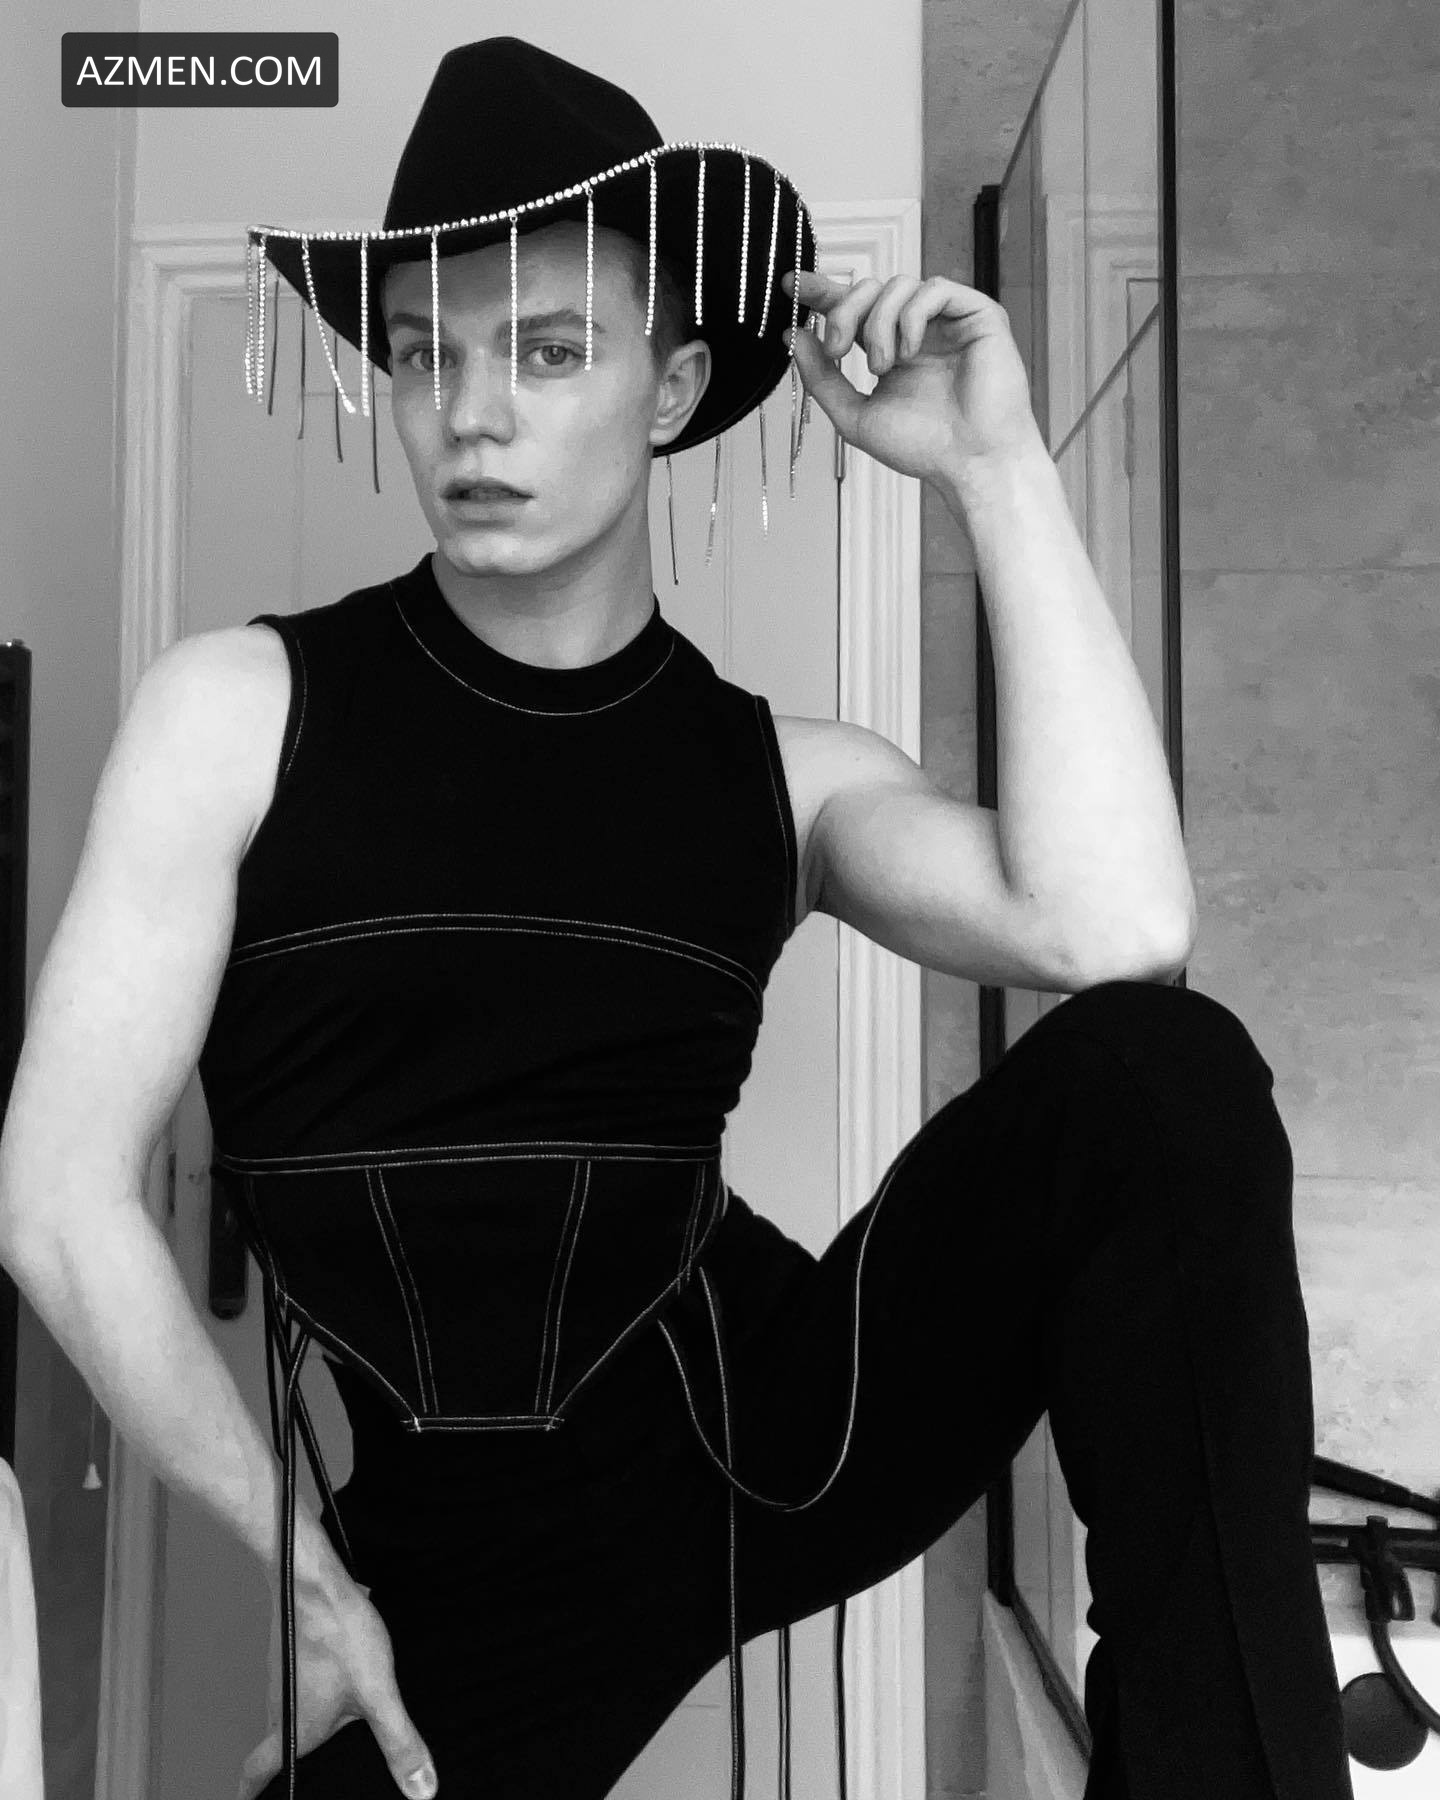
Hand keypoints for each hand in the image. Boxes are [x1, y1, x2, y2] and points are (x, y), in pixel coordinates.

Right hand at [237, 1571, 437, 1798]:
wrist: (314, 1576)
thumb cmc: (337, 1634)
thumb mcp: (378, 1693)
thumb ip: (399, 1741)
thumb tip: (422, 1789)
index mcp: (294, 1730)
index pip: (257, 1773)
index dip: (250, 1795)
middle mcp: (280, 1707)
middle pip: (275, 1746)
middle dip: (289, 1766)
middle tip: (300, 1780)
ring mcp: (285, 1678)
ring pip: (290, 1714)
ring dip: (305, 1727)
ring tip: (332, 1738)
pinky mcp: (296, 1654)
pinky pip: (302, 1686)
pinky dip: (317, 1695)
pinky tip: (345, 1684)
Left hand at [781, 269, 1042, 483]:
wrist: (972, 463)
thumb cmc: (924, 448)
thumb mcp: (854, 416)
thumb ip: (822, 378)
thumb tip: (793, 334)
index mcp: (890, 351)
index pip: (854, 309)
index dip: (823, 292)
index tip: (792, 285)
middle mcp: (917, 332)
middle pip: (870, 288)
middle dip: (843, 310)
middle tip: (837, 348)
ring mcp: (948, 322)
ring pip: (898, 285)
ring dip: (879, 322)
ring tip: (882, 366)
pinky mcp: (978, 315)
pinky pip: (934, 288)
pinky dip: (911, 315)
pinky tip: (910, 349)